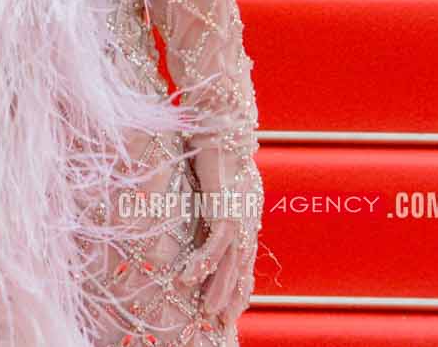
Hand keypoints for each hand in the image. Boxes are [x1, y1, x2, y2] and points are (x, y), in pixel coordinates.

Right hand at [175, 143, 259, 332]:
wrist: (222, 116)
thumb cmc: (213, 139)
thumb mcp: (213, 175)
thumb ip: (211, 196)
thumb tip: (202, 208)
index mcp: (247, 209)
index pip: (247, 256)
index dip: (241, 282)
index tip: (235, 305)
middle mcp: (248, 214)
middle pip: (243, 265)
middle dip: (233, 295)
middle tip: (222, 321)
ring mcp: (239, 211)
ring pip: (232, 261)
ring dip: (218, 288)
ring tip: (207, 312)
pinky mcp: (226, 205)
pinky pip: (215, 243)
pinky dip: (203, 263)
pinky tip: (189, 280)